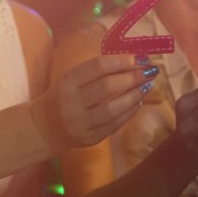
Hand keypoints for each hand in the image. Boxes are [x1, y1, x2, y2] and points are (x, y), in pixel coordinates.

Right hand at [31, 54, 153, 153]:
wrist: (45, 126)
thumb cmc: (67, 95)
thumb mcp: (74, 77)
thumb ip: (99, 69)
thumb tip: (135, 58)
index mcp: (68, 82)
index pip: (98, 67)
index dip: (122, 61)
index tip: (142, 57)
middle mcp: (72, 102)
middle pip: (108, 87)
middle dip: (134, 77)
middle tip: (151, 70)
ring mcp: (80, 123)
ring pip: (114, 109)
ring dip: (135, 95)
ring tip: (148, 85)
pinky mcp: (89, 138)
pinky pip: (115, 124)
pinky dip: (130, 112)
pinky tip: (138, 101)